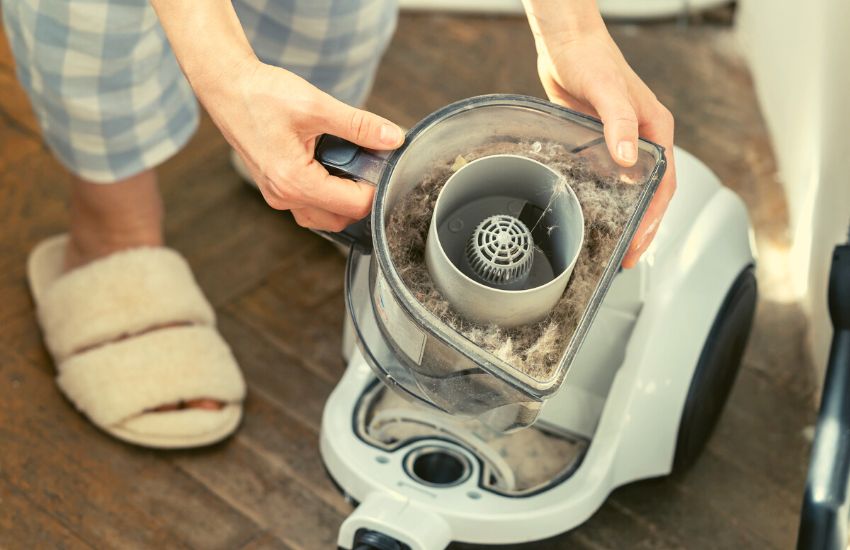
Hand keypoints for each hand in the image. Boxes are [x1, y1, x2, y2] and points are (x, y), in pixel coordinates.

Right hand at [202, 62, 404, 230]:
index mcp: (293, 181)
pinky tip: (334, 169)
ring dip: (344, 201)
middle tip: (371, 167)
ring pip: (324, 217)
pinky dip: (327, 195)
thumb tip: (393, 138)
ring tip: (353, 168)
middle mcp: (283, 196)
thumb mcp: (316, 106)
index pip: (353, 205)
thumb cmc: (262, 95)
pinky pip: (308, 206)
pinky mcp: (275, 188)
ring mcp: (277, 195)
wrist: (227, 87)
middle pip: (340, 219)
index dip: (376, 188)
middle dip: (361, 198)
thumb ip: (359, 125)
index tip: (383, 164)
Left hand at [530, 16, 676, 267]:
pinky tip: (592, 214)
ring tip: (614, 243)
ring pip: (629, 189)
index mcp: (656, 130)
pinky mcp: (598, 143)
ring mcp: (621, 143)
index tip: (640, 241)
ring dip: (625, 216)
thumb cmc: (592, 59)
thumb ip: (619, 124)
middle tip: (627, 255)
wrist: (566, 44)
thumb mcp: (607, 90)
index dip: (653, 217)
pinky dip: (604, 198)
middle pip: (650, 193)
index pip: (663, 184)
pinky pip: (606, 178)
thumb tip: (629, 159)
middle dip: (642, 226)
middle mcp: (642, 140)